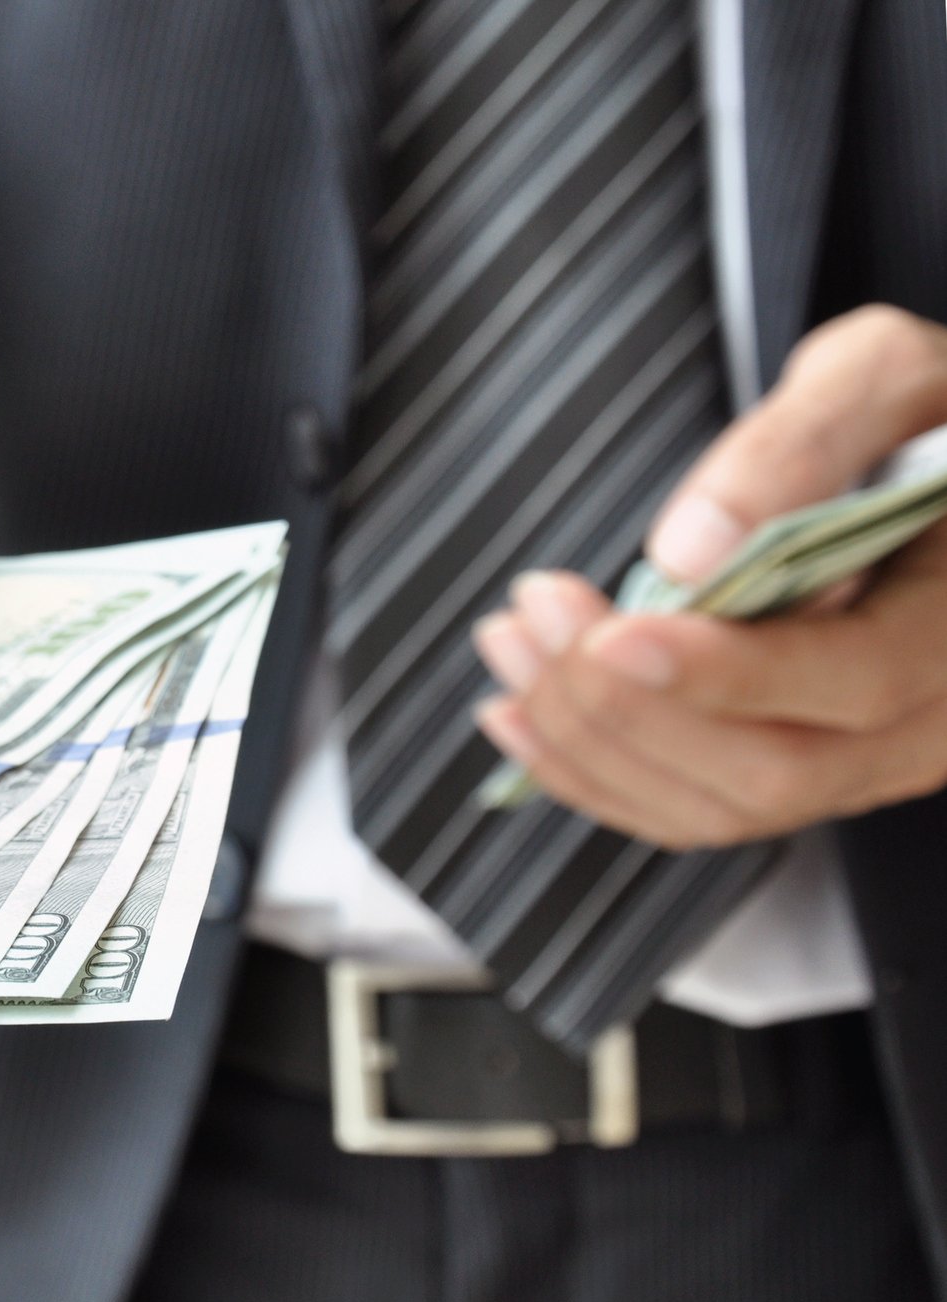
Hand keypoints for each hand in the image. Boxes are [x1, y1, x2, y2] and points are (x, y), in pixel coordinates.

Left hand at [471, 304, 946, 848]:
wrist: (934, 472)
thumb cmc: (921, 417)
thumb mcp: (882, 376)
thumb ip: (802, 445)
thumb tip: (692, 551)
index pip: (859, 681)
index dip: (724, 673)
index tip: (609, 637)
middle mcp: (936, 720)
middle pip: (772, 769)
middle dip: (624, 705)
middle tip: (534, 612)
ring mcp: (872, 764)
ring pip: (722, 808)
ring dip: (588, 739)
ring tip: (509, 641)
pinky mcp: (808, 776)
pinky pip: (697, 812)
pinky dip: (593, 775)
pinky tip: (520, 712)